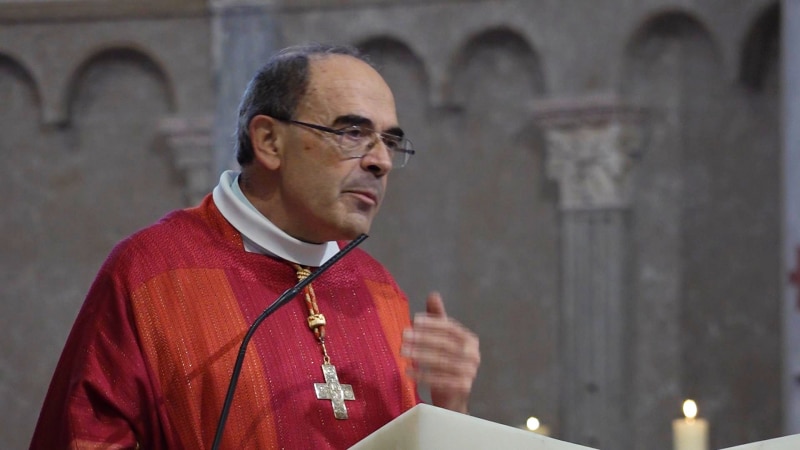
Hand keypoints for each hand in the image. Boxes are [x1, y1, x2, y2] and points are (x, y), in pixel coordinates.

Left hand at [401, 292, 479, 412]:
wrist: (453, 398)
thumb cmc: (446, 364)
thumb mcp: (442, 339)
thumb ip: (438, 318)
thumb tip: (433, 294)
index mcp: (469, 340)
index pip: (451, 327)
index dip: (433, 323)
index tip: (414, 320)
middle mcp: (474, 355)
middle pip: (446, 344)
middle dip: (423, 339)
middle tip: (403, 336)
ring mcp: (470, 372)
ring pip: (442, 362)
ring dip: (420, 355)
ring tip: (402, 351)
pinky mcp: (463, 388)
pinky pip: (440, 380)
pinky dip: (422, 375)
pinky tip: (407, 371)